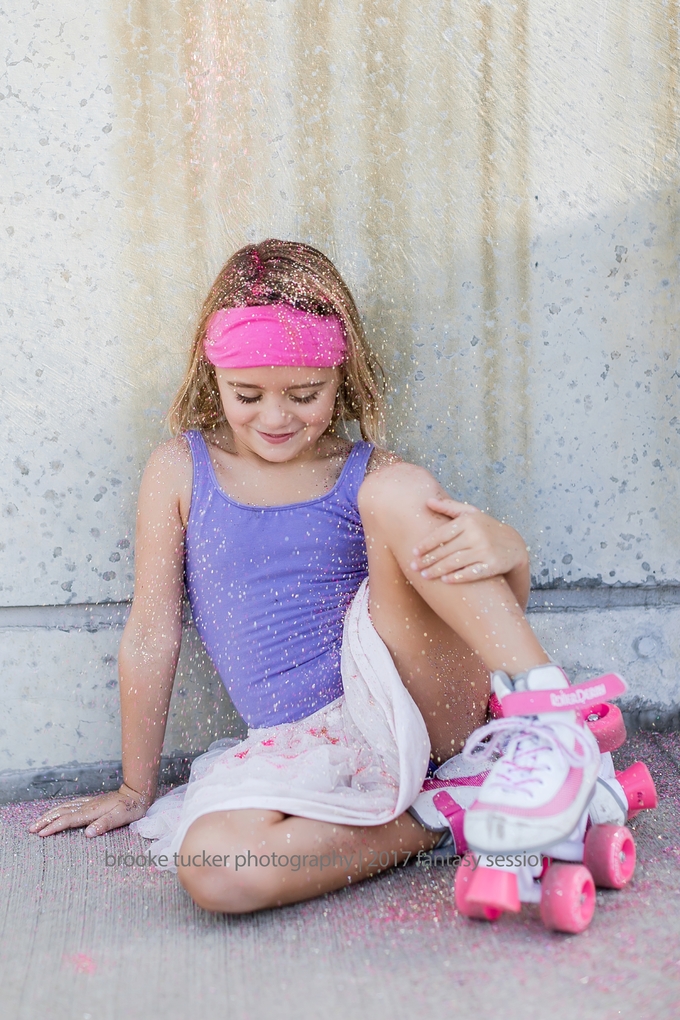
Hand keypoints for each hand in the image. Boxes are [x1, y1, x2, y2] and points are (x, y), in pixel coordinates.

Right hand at [28, 783, 149, 837]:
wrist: (138, 793)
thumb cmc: (131, 808)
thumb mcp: (121, 817)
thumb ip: (104, 824)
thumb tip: (88, 834)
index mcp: (91, 811)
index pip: (68, 820)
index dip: (53, 827)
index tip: (40, 834)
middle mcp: (87, 806)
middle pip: (61, 813)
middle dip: (45, 821)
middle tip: (31, 829)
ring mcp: (88, 802)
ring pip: (64, 807)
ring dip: (49, 814)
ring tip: (38, 822)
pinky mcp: (91, 802)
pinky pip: (70, 805)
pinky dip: (59, 809)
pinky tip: (56, 811)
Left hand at [410, 497, 528, 583]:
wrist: (514, 545)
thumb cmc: (486, 528)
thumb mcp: (471, 514)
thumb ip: (449, 507)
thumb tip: (426, 501)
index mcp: (469, 521)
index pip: (442, 534)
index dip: (426, 544)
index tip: (413, 552)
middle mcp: (477, 535)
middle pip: (446, 550)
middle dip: (428, 560)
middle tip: (414, 567)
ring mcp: (485, 551)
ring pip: (455, 562)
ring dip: (437, 570)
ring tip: (424, 575)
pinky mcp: (492, 565)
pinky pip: (471, 573)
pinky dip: (457, 577)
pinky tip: (445, 581)